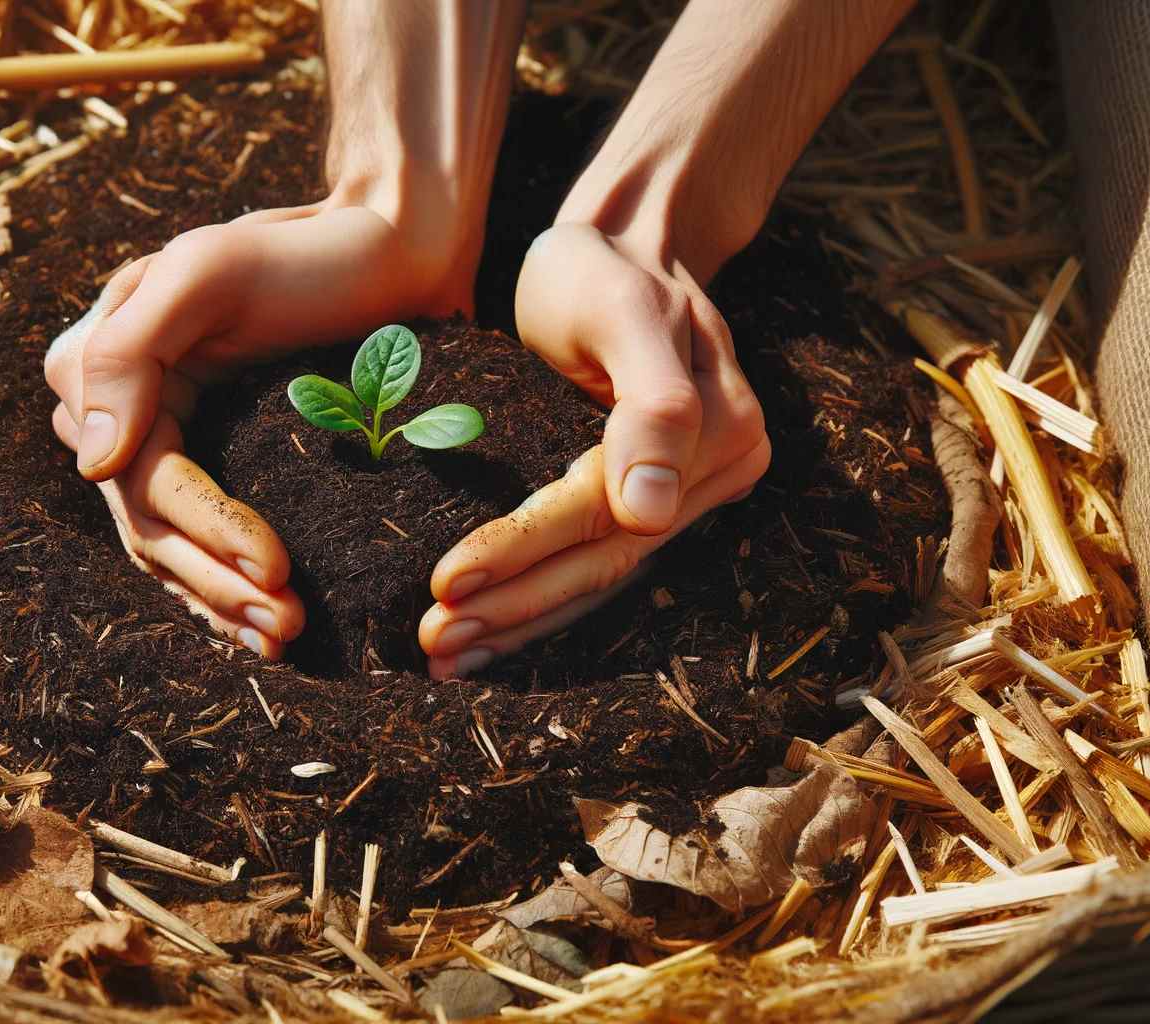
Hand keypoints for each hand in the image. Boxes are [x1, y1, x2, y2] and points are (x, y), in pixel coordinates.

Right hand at [45, 201, 463, 655]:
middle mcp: (121, 411)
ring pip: (171, 547)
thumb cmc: (301, 252)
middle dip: (216, 584)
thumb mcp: (207, 272)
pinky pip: (201, 538)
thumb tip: (92, 460)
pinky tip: (262, 629)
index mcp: (101, 366)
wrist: (382, 247)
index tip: (278, 569)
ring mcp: (168, 438)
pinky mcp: (218, 457)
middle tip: (287, 624)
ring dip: (220, 603)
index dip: (203, 533)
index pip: (138, 480)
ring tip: (283, 638)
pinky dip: (225, 586)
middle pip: (151, 526)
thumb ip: (129, 351)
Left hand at [415, 0, 910, 675]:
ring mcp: (687, 494)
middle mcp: (714, 475)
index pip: (607, 512)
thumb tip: (652, 510)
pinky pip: (592, 562)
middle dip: (511, 606)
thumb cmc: (605, 265)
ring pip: (596, 575)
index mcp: (719, 433)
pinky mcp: (650, 500)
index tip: (444, 582)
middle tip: (431, 642)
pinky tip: (484, 635)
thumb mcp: (625, 310)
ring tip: (444, 656)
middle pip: (601, 557)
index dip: (523, 551)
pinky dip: (536, 603)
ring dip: (518, 623)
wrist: (622, 242)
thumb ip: (654, 403)